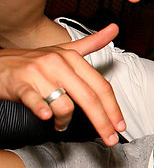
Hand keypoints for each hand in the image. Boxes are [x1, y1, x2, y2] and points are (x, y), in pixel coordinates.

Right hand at [0, 23, 125, 144]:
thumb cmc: (33, 61)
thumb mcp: (63, 50)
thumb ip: (91, 43)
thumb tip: (114, 29)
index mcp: (71, 57)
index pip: (101, 86)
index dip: (113, 109)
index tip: (119, 125)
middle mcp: (57, 63)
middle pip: (89, 98)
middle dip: (102, 122)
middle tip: (109, 138)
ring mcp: (38, 73)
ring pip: (65, 104)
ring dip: (66, 121)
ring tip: (61, 124)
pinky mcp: (20, 84)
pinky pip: (36, 100)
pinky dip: (43, 110)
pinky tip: (47, 117)